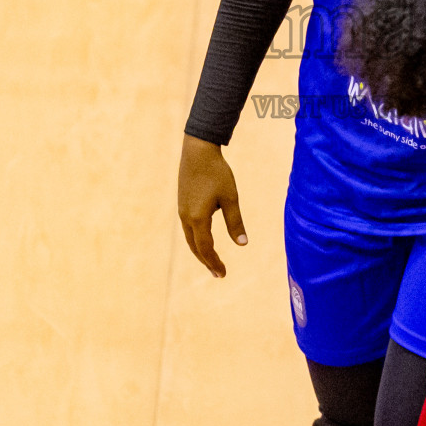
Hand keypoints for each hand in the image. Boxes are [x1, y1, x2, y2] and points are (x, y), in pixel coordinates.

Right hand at [177, 135, 246, 277]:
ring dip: (201, 251)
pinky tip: (205, 238)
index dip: (214, 262)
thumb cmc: (217, 173)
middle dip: (207, 261)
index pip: (205, 248)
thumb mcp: (230, 198)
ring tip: (212, 260)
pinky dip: (197, 239)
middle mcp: (186, 217)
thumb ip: (235, 222)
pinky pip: (188, 228)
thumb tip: (243, 244)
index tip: (224, 274)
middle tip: (219, 274)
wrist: (198, 151)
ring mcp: (182, 210)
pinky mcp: (183, 203)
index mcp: (198, 218)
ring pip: (190, 238)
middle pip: (195, 247)